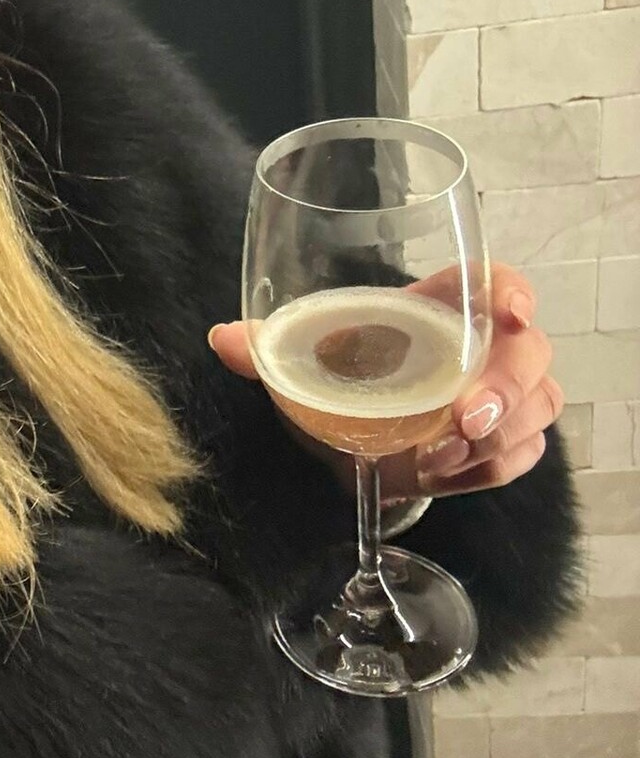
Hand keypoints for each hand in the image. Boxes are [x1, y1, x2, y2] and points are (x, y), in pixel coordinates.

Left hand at [207, 262, 564, 501]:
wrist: (362, 436)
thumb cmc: (350, 379)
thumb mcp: (311, 363)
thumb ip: (269, 347)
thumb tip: (222, 339)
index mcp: (449, 304)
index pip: (500, 283)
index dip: (515, 293)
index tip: (512, 313)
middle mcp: (490, 346)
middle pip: (531, 355)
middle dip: (507, 389)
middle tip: (465, 417)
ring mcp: (511, 396)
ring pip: (535, 410)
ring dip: (493, 439)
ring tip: (434, 457)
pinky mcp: (510, 442)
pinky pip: (522, 456)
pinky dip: (485, 469)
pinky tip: (440, 473)